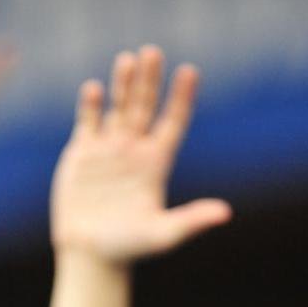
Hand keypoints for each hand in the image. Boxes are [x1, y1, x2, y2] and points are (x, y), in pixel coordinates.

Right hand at [51, 46, 230, 264]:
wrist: (90, 254)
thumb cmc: (129, 247)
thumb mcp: (163, 235)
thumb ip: (191, 221)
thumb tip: (225, 214)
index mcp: (156, 163)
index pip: (174, 121)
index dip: (182, 97)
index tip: (189, 71)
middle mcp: (134, 150)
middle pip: (145, 106)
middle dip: (150, 80)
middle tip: (153, 52)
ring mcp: (108, 149)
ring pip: (118, 107)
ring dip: (123, 84)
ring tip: (127, 59)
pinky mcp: (82, 154)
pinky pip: (88, 121)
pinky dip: (90, 104)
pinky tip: (93, 88)